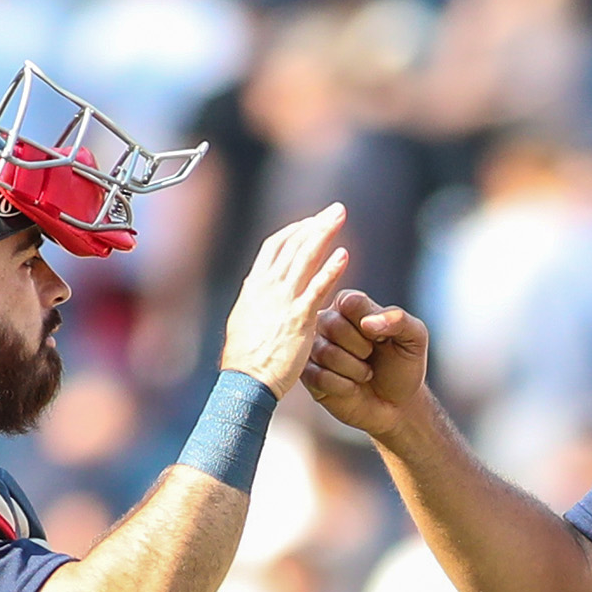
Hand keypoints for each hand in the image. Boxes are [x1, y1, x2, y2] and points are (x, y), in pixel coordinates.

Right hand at [220, 204, 349, 397]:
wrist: (246, 381)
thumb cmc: (247, 358)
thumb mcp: (247, 321)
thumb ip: (258, 302)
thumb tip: (262, 290)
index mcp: (255, 286)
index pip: (275, 246)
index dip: (296, 231)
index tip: (312, 222)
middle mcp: (267, 287)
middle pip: (293, 244)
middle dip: (316, 223)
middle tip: (336, 209)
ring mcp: (282, 301)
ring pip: (304, 257)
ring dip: (324, 233)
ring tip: (341, 217)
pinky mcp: (298, 318)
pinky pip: (317, 288)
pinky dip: (330, 269)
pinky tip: (345, 255)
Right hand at [302, 289, 428, 438]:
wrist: (396, 405)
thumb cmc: (403, 365)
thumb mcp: (414, 338)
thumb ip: (399, 320)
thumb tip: (368, 322)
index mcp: (350, 305)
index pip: (349, 302)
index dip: (368, 324)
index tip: (381, 337)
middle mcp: (327, 322)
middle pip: (331, 324)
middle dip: (361, 347)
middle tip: (371, 357)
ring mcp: (314, 349)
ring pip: (325, 352)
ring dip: (355, 369)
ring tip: (365, 373)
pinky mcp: (308, 376)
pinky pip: (318, 376)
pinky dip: (344, 386)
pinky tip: (353, 388)